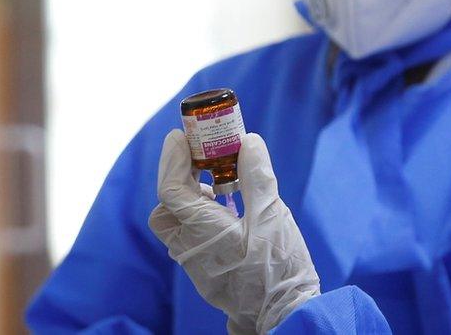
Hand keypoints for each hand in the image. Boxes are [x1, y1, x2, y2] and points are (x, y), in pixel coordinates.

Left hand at [149, 129, 319, 333]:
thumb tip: (247, 141)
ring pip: (176, 226)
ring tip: (218, 185)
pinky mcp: (206, 273)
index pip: (171, 189)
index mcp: (203, 230)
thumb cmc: (280, 266)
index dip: (173, 159)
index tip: (180, 136)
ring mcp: (196, 264)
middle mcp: (190, 249)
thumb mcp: (273, 215)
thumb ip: (256, 176)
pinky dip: (200, 218)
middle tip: (199, 161)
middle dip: (177, 181)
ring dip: (189, 201)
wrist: (284, 314)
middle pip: (166, 209)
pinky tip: (227, 212)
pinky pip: (191, 238)